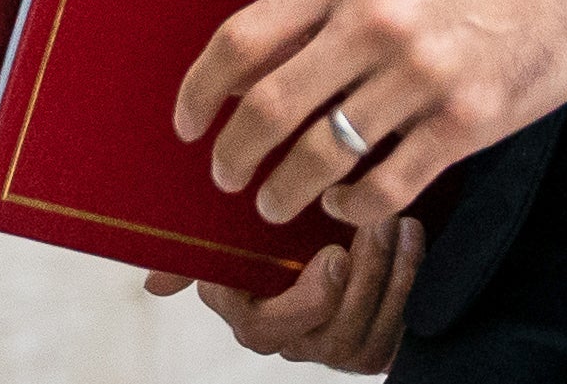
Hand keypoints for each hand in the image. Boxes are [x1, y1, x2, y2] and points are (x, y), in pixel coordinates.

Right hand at [135, 214, 422, 368]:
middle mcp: (285, 336)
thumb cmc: (290, 214)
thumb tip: (153, 283)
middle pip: (318, 334)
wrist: (348, 217)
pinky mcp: (370, 350)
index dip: (302, 299)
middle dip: (353, 282)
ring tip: (395, 223)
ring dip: (383, 275)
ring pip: (354, 333)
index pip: (257, 323)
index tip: (334, 255)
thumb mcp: (245, 217)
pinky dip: (406, 284)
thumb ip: (202, 245)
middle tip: (371, 228)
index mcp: (246, 305)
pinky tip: (413, 238)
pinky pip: (389, 333)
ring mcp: (328, 347)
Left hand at [174, 0, 566, 231]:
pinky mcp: (468, 121)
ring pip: (325, 153)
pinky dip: (354, 205)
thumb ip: (324, 3)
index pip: (243, 40)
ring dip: (286, 189)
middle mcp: (374, 23)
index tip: (187, 123)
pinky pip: (390, 183)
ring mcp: (422, 75)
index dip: (202, 90)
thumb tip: (259, 62)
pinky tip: (344, 204)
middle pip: (272, 106)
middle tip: (225, 176)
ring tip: (273, 203)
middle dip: (235, 154)